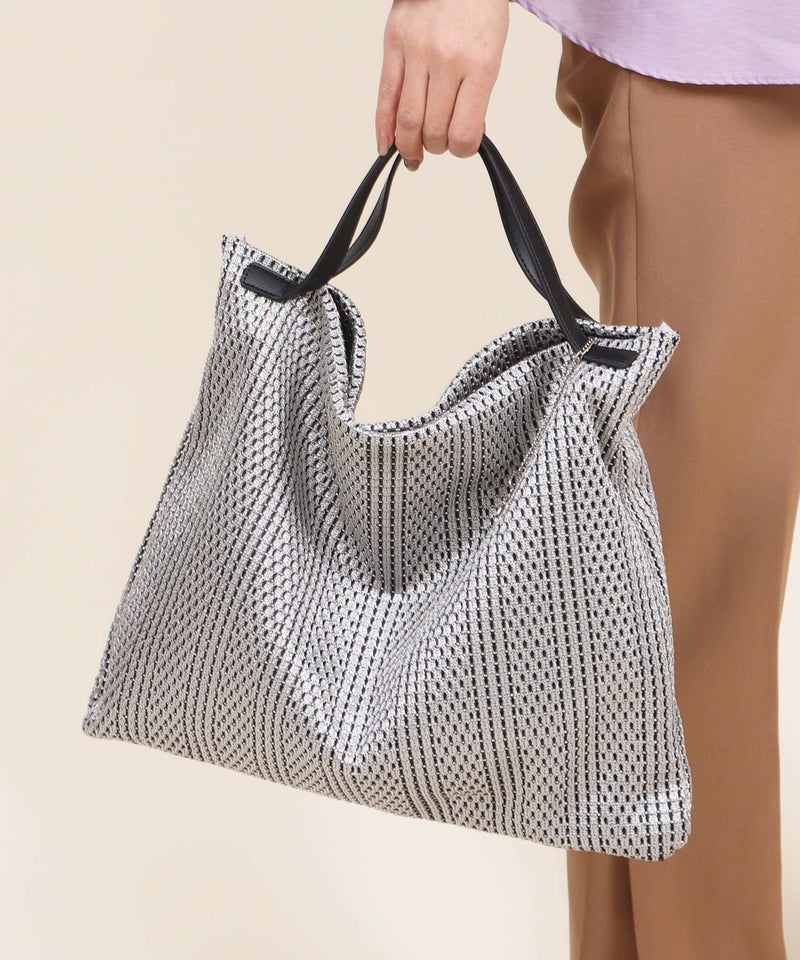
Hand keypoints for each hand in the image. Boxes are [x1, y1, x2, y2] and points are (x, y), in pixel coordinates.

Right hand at [375, 0, 509, 169]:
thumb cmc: (478, 8)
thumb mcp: (492, 51)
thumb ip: (477, 94)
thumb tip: (461, 135)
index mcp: (480, 64)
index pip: (465, 132)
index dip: (462, 150)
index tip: (461, 147)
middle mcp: (447, 60)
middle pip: (433, 131)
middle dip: (435, 148)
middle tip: (437, 145)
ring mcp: (417, 52)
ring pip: (407, 120)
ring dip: (410, 145)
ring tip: (413, 152)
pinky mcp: (393, 44)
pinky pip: (385, 96)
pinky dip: (383, 127)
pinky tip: (386, 145)